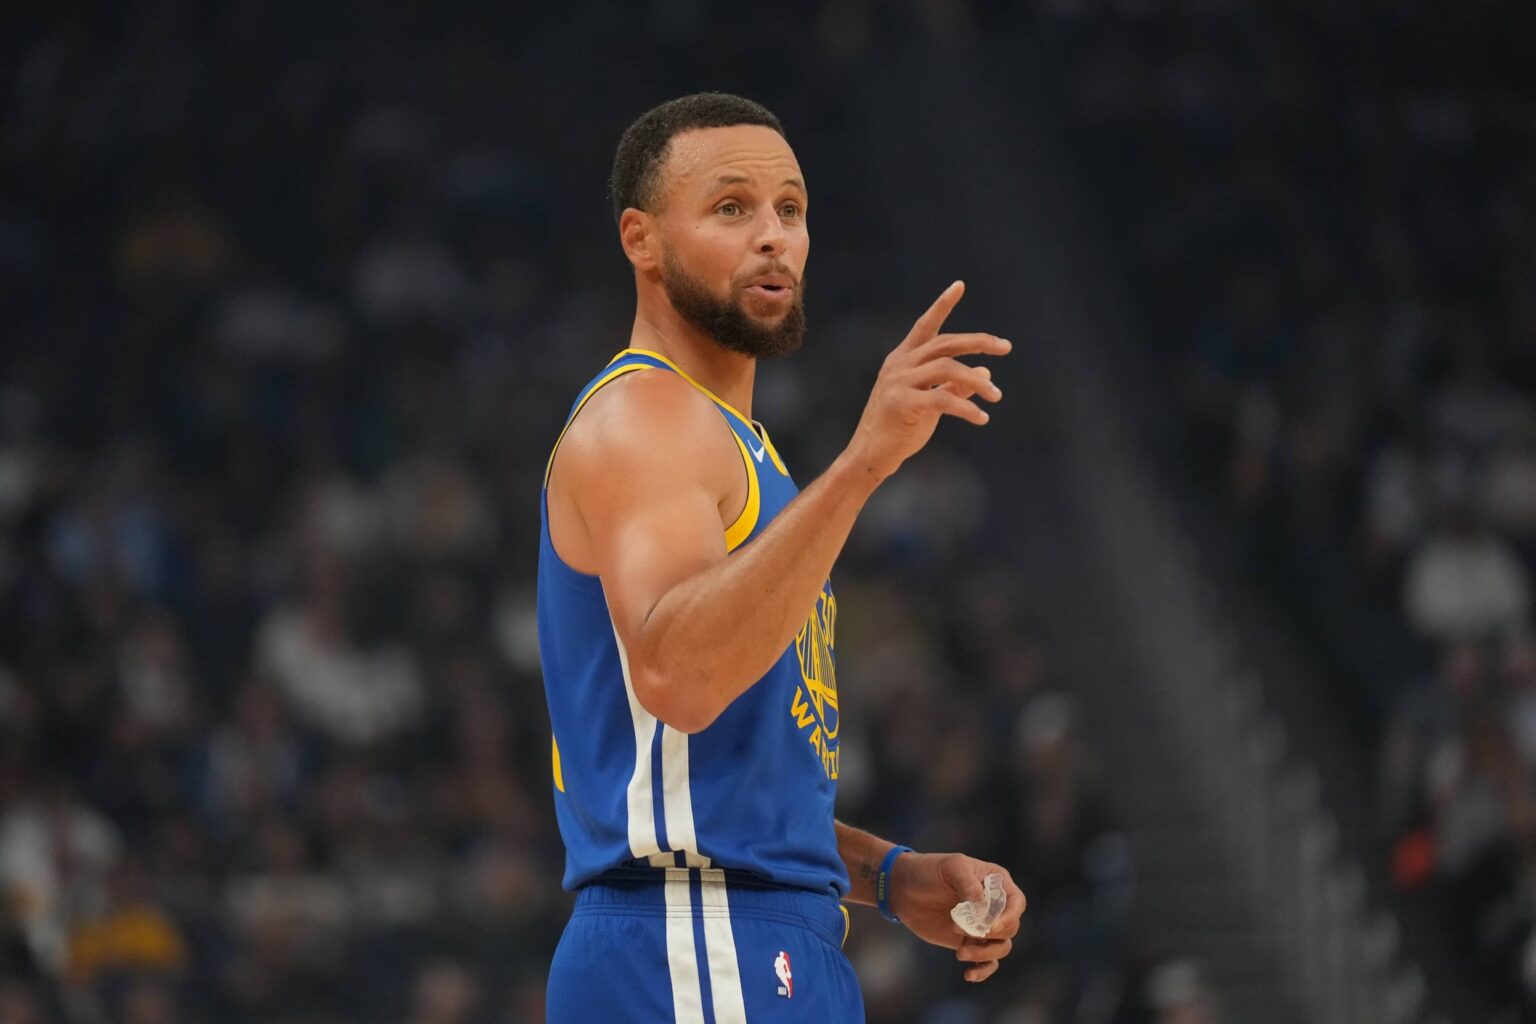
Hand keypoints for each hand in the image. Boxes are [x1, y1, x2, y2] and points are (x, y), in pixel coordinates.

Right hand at [843, 281, 1010, 481]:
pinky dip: (967, 408)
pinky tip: (982, 419)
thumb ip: (955, 387)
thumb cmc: (899, 429)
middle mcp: (899, 365)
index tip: (960, 285)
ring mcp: (899, 383)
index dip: (942, 305)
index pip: (925, 326)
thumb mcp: (929, 403)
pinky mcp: (903, 404)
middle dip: (978, 341)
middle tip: (1006, 347)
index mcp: (902, 359)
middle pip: (945, 343)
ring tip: (996, 396)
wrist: (871, 455)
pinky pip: (943, 399)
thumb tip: (986, 373)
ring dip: (977, 381)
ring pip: (948, 369)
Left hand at [889, 850, 1025, 982]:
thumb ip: (969, 885)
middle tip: (958, 930)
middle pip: (1010, 928)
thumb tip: (983, 910)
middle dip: (988, 934)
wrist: (905, 888)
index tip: (990, 927)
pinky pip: (988, 962)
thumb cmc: (930, 870)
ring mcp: (983, 925)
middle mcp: (994, 906)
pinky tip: (969, 975)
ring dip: (984, 954)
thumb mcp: (951, 867)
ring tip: (960, 953)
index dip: (1009, 918)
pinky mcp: (970, 942)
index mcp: (996, 883)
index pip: (1017, 903)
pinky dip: (982, 971)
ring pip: (1001, 947)